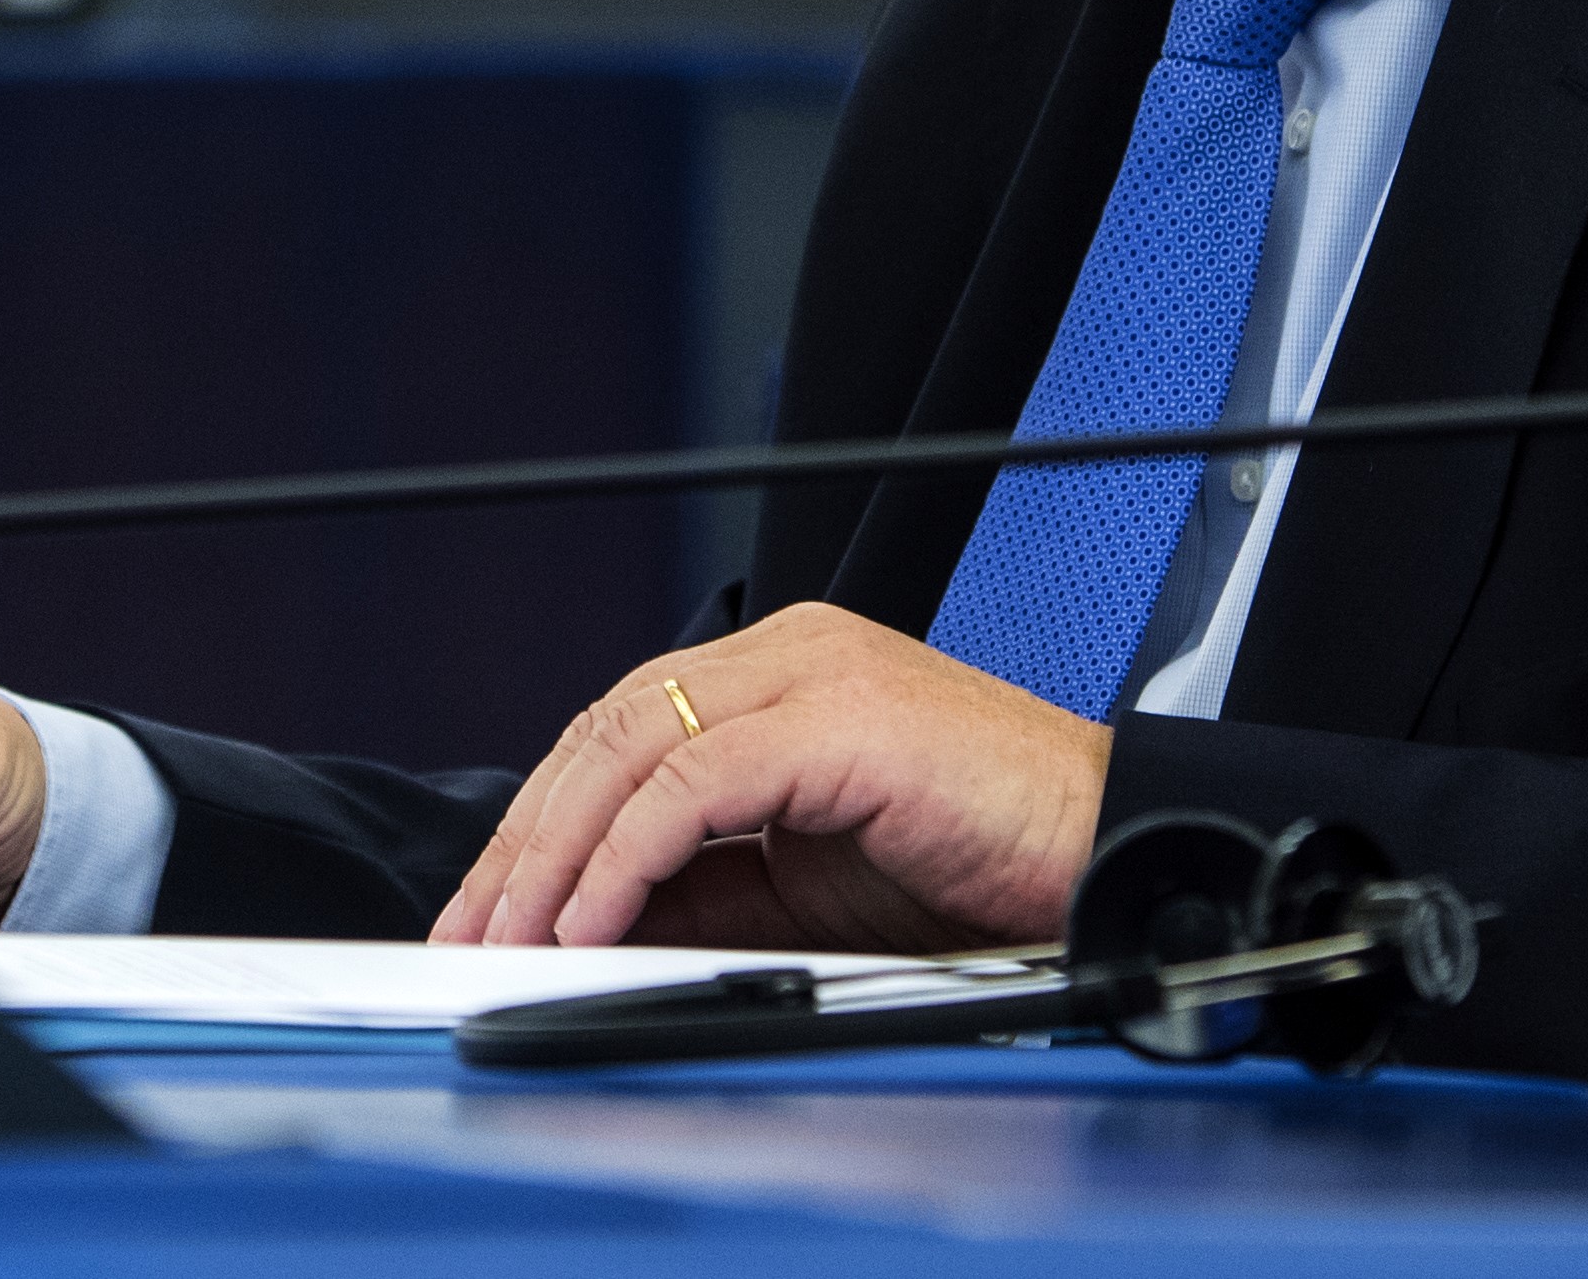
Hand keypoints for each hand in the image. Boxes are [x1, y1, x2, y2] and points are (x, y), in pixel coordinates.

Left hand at [426, 603, 1111, 952]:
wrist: (1116, 855)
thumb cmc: (993, 865)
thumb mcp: (814, 885)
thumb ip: (713, 886)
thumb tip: (597, 925)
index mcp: (785, 672)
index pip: (622, 729)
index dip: (544, 818)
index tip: (492, 903)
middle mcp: (791, 652)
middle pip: (609, 728)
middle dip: (526, 837)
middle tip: (471, 928)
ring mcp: (816, 673)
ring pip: (635, 744)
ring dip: (557, 852)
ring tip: (512, 935)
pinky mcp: (842, 718)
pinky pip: (695, 782)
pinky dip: (627, 856)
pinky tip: (589, 921)